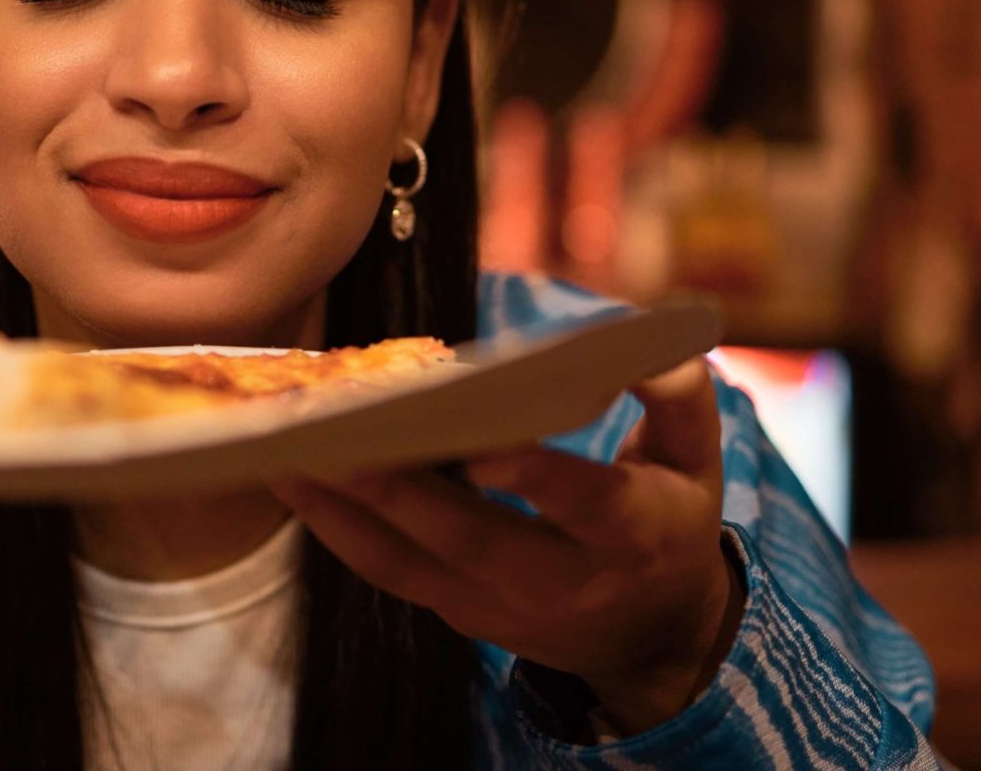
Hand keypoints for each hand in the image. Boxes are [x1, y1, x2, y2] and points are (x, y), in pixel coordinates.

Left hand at [271, 359, 742, 734]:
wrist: (654, 636)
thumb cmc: (670, 518)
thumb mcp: (698, 459)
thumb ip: (676, 395)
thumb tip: (641, 343)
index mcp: (633, 533)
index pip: (585, 505)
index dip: (537, 476)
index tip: (484, 445)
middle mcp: (563, 580)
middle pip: (472, 538)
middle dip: (399, 491)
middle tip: (333, 438)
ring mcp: (502, 607)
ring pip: (411, 563)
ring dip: (342, 510)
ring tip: (282, 451)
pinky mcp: (458, 613)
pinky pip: (388, 573)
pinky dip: (335, 528)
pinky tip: (292, 477)